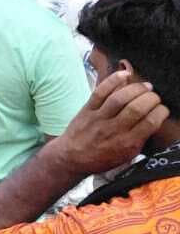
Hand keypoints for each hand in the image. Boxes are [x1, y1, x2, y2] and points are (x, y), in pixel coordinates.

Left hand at [45, 68, 168, 176]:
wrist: (72, 158)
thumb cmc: (102, 158)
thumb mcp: (127, 155)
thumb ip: (140, 138)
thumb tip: (154, 118)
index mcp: (127, 143)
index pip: (150, 122)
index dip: (160, 111)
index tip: (162, 108)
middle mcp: (114, 130)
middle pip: (136, 108)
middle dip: (151, 98)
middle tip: (155, 96)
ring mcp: (99, 118)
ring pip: (120, 98)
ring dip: (136, 88)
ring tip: (146, 86)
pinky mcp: (86, 110)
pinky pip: (100, 92)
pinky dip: (113, 81)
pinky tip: (125, 75)